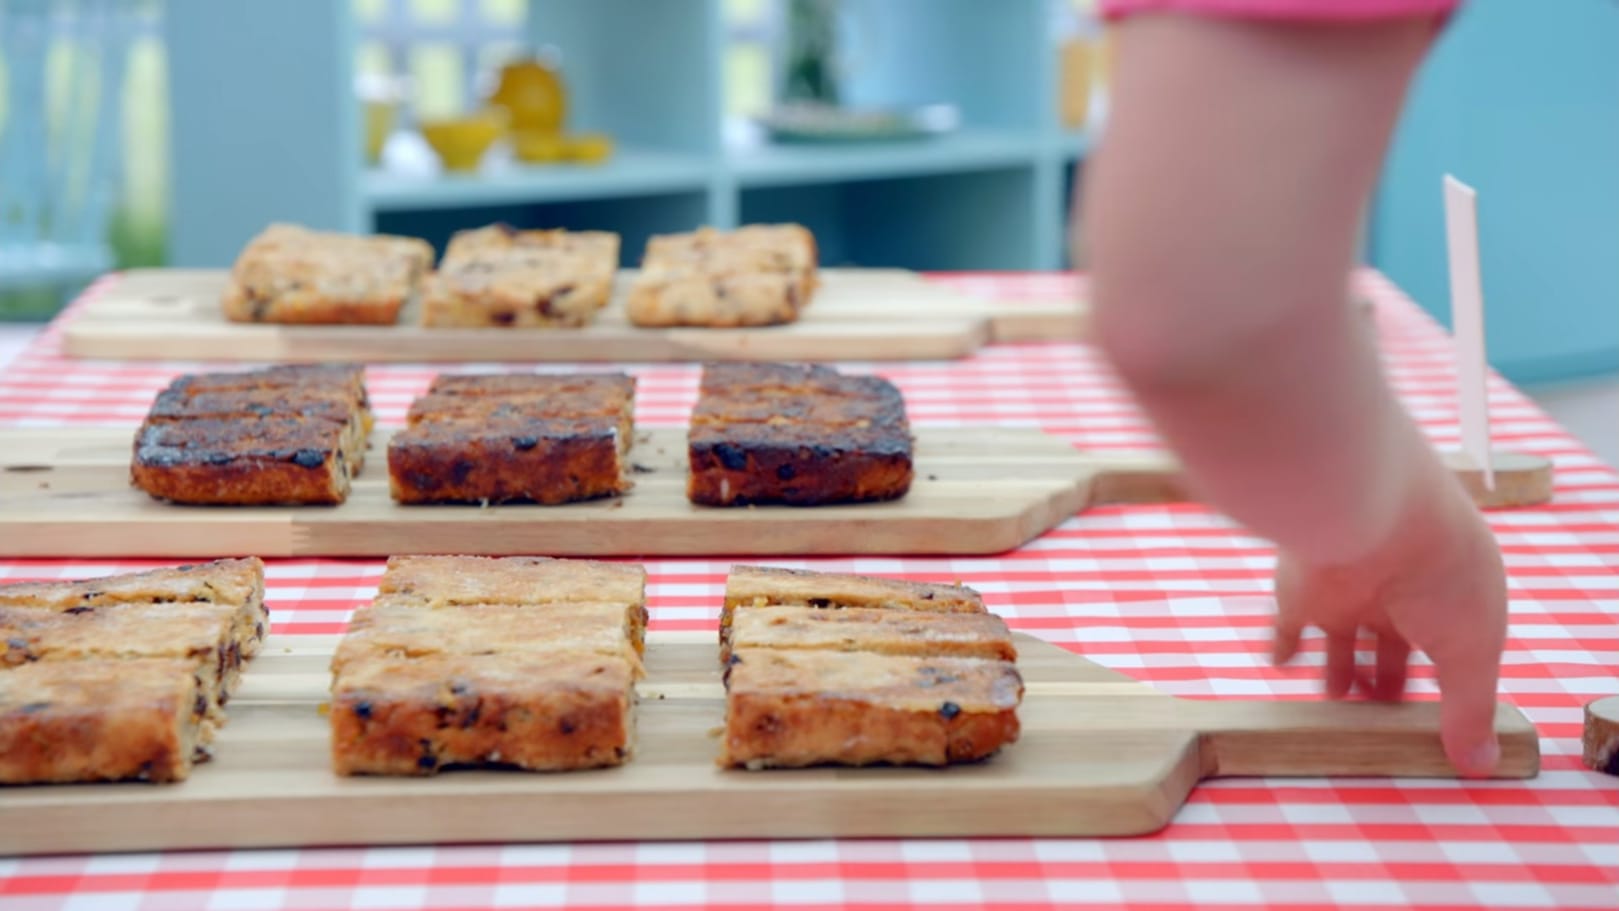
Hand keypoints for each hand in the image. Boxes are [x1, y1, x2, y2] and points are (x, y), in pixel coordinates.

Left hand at [1269, 479, 1508, 776]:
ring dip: (1340, 669)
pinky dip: (1283, 644)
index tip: (1439, 720)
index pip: (1449, 646)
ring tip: (1337, 700)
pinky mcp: (1300, 594)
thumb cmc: (1440, 575)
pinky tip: (1279, 663)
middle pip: (1391, 644)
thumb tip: (1481, 764)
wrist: (1367, 514)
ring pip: (1342, 638)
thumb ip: (1469, 709)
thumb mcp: (1471, 652)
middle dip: (1387, 679)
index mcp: (1450, 596)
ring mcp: (1346, 592)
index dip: (1446, 681)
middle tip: (1381, 716)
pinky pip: (1286, 624)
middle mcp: (1397, 592)